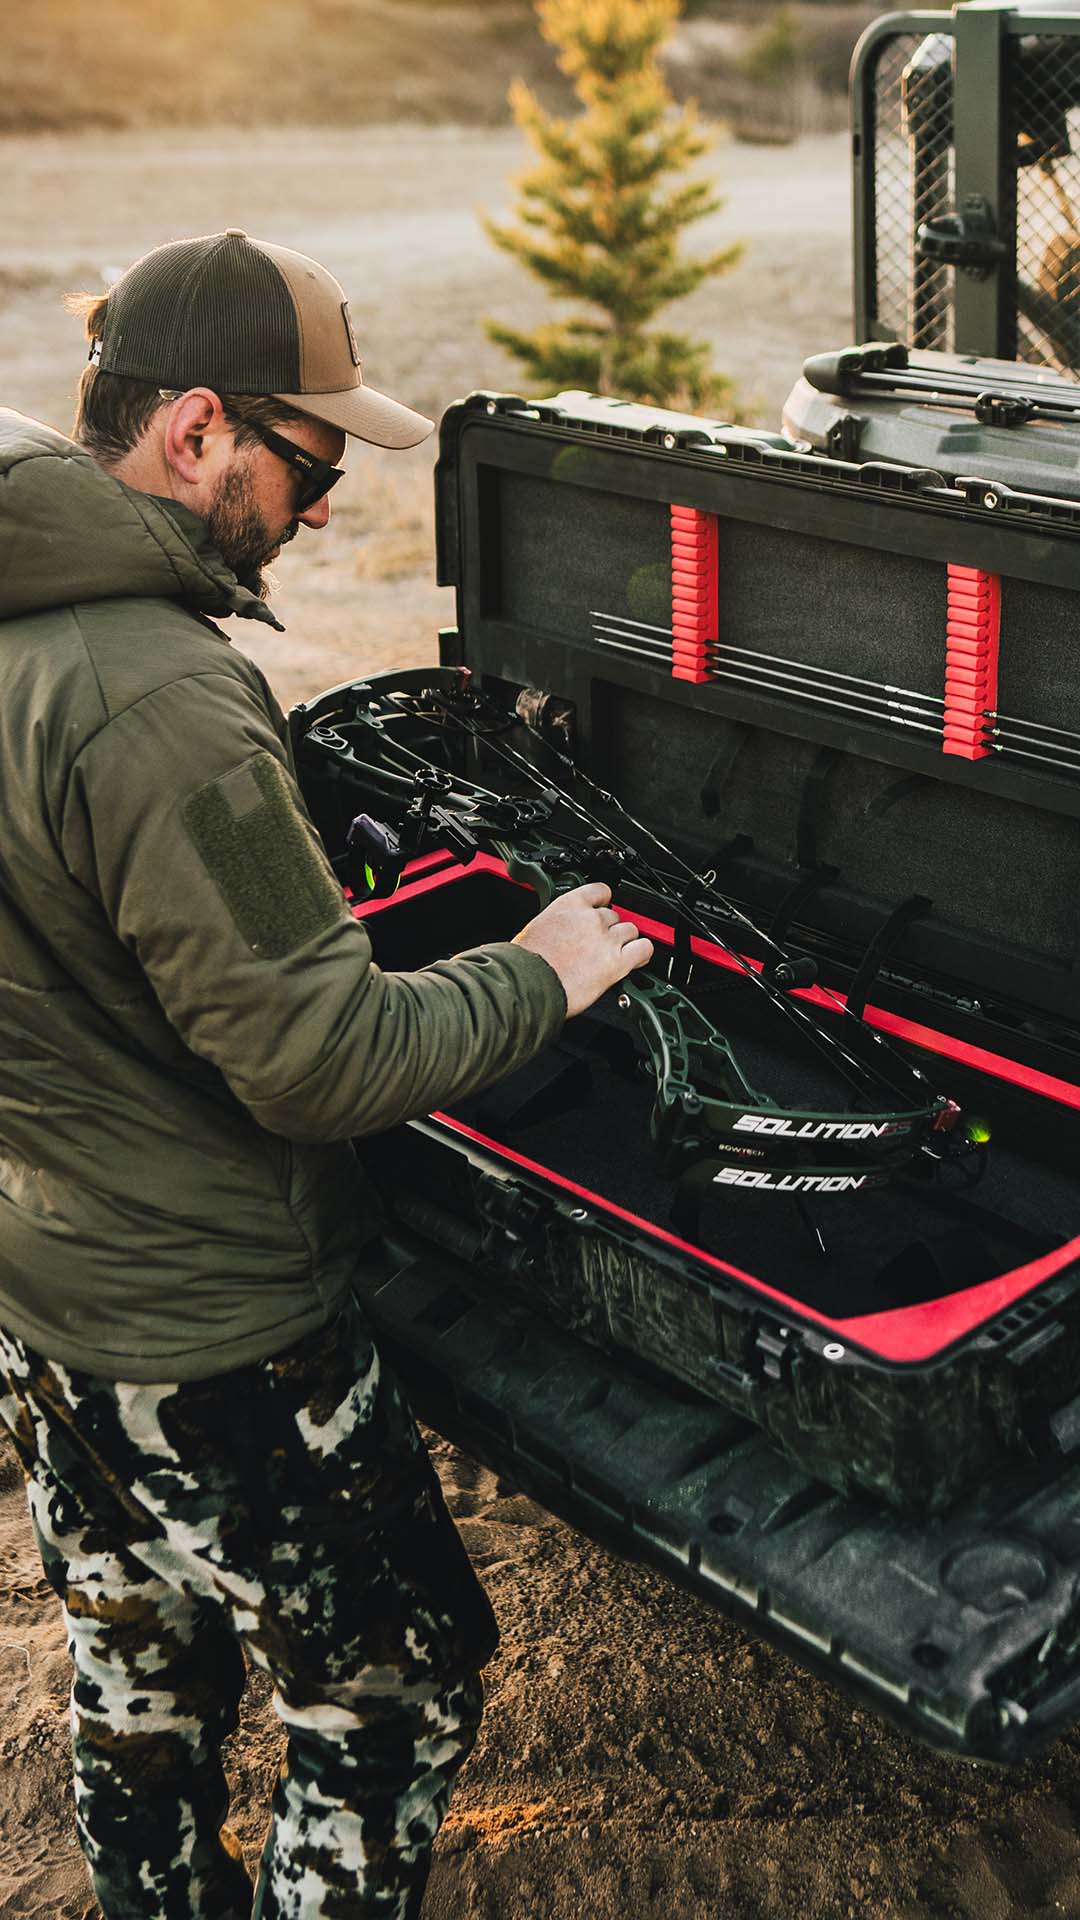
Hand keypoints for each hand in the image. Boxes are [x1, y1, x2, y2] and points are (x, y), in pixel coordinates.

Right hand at [512, 882, 652, 1018]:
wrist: (528, 983)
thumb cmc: (526, 962)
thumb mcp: (537, 928)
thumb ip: (559, 924)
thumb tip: (562, 932)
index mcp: (569, 905)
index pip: (600, 891)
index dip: (603, 903)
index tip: (601, 911)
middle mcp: (591, 918)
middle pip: (614, 915)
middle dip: (608, 930)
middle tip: (598, 945)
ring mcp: (606, 939)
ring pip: (630, 931)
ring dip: (624, 942)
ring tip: (613, 955)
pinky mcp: (617, 962)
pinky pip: (643, 949)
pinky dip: (642, 954)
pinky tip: (636, 959)